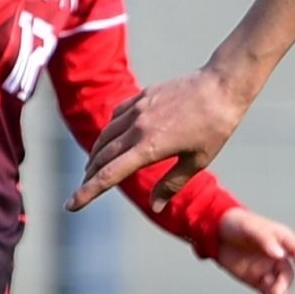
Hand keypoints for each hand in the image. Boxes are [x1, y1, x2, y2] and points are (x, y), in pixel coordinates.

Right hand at [70, 66, 246, 212]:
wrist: (222, 86)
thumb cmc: (215, 127)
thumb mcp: (197, 162)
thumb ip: (171, 184)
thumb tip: (155, 207)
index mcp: (149, 147)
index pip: (109, 175)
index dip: (87, 192)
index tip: (71, 205)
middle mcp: (137, 127)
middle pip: (102, 157)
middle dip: (89, 176)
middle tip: (83, 190)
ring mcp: (137, 109)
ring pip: (105, 136)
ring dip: (96, 154)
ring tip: (93, 168)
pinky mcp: (142, 96)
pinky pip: (116, 116)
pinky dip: (109, 131)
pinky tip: (111, 138)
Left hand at [214, 206, 294, 293]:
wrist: (215, 232)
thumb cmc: (237, 224)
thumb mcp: (250, 227)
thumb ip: (265, 240)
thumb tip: (280, 255)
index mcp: (282, 240)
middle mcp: (279, 256)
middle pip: (288, 273)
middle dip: (284, 284)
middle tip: (276, 292)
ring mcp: (268, 269)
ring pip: (280, 285)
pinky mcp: (257, 281)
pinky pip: (269, 292)